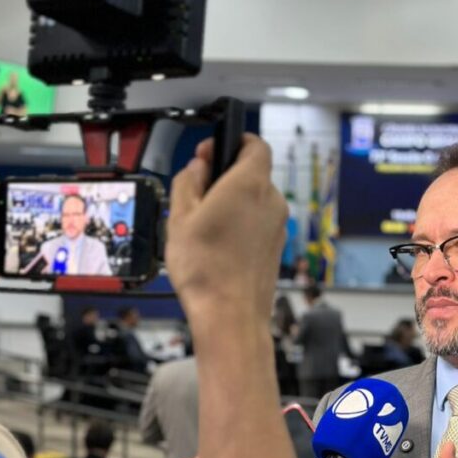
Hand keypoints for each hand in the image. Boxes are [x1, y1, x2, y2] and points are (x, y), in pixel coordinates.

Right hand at [165, 135, 286, 333]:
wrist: (230, 316)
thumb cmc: (206, 270)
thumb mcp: (180, 216)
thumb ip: (188, 182)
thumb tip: (197, 169)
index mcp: (250, 183)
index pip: (254, 143)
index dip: (232, 141)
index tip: (210, 153)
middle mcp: (271, 201)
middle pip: (253, 174)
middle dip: (226, 178)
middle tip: (198, 194)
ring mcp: (277, 227)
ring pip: (254, 203)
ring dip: (231, 206)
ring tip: (204, 228)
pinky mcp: (275, 249)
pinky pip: (257, 227)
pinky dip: (240, 228)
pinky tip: (217, 248)